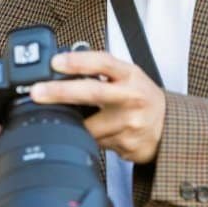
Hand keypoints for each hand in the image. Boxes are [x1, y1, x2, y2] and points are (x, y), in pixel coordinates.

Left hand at [30, 50, 165, 163]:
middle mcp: (132, 98)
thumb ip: (101, 71)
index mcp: (130, 75)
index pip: (103, 62)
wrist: (170, 127)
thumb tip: (60, 69)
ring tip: (81, 119)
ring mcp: (130, 124)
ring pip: (89, 126)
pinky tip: (102, 133)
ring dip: (76, 124)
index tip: (55, 62)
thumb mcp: (128, 76)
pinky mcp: (127, 145)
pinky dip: (91, 138)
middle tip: (37, 93)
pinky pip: (97, 143)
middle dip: (61, 92)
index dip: (78, 61)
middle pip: (93, 93)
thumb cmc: (142, 97)